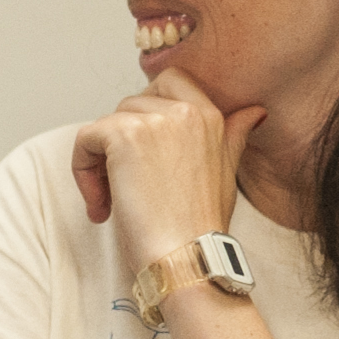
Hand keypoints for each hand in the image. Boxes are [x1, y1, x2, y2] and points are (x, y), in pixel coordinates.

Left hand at [71, 67, 264, 273]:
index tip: (141, 154)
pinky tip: (100, 207)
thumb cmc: (201, 225)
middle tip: (125, 186)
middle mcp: (185, 110)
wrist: (187, 256)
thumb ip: (234, 135)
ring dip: (100, 163)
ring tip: (112, 202)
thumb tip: (255, 112)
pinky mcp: (123, 136)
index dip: (145, 112)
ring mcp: (154, 120)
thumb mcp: (227, 172)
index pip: (168, 82)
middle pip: (130, 105)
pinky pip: (85, 139)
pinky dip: (83, 172)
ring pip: (106, 124)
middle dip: (120, 143)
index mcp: (210, 115)